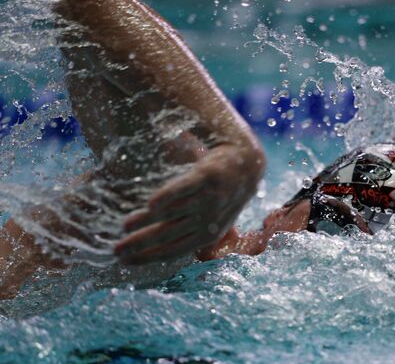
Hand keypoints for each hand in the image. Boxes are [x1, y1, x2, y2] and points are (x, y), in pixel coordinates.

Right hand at [114, 144, 264, 263]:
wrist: (245, 164)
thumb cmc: (222, 196)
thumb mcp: (212, 220)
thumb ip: (189, 232)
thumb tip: (155, 249)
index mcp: (207, 236)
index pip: (172, 251)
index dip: (148, 258)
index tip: (125, 261)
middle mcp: (208, 221)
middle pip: (168, 235)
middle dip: (140, 245)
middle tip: (116, 250)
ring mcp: (208, 199)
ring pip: (172, 214)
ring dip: (146, 222)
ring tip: (124, 226)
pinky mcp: (207, 176)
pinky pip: (185, 188)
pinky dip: (168, 197)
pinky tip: (150, 205)